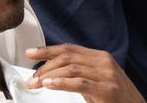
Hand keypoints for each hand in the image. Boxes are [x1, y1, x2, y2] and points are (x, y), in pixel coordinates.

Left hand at [25, 44, 144, 102]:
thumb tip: (51, 68)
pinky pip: (80, 83)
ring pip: (71, 69)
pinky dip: (62, 82)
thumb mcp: (97, 79)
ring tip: (38, 83)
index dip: (47, 50)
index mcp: (100, 57)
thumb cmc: (116, 98)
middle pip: (67, 58)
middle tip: (32, 77)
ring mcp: (107, 76)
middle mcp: (104, 62)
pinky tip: (50, 84)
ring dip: (49, 75)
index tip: (30, 53)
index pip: (69, 49)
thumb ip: (80, 70)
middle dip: (45, 66)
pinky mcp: (107, 90)